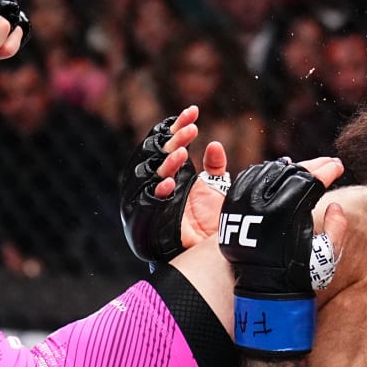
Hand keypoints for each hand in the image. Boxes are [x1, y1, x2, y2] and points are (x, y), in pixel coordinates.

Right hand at [120, 106, 226, 263]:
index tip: (194, 112)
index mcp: (173, 171)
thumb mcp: (217, 192)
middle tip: (191, 131)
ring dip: (166, 163)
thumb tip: (214, 144)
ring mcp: (153, 200)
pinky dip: (159, 192)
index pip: (168, 142)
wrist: (213, 254)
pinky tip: (171, 184)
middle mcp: (160, 182)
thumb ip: (216, 168)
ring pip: (151, 175)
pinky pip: (149, 203)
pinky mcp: (149, 221)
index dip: (178, 127)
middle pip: (158, 154)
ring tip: (182, 153)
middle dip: (173, 141)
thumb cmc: (212, 223)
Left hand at [219, 158, 346, 356]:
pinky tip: (278, 173)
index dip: (328, 171)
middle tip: (327, 163)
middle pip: (292, 172)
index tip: (338, 166)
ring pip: (269, 171)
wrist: (263, 288)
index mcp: (290, 214)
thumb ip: (337, 229)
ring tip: (305, 168)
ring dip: (289, 167)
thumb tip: (335, 205)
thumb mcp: (326, 256)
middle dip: (313, 165)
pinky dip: (265, 172)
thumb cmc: (297, 273)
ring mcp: (247, 204)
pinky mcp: (233, 206)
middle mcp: (265, 205)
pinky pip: (249, 178)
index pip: (312, 181)